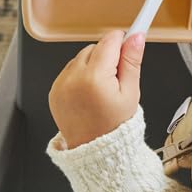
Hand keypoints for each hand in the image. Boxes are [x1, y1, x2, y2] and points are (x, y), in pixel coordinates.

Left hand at [48, 29, 144, 148]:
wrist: (95, 153)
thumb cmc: (115, 127)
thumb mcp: (131, 92)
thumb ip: (132, 61)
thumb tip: (136, 37)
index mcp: (94, 78)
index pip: (110, 41)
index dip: (123, 41)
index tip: (132, 39)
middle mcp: (73, 78)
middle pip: (96, 47)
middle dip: (109, 56)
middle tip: (117, 77)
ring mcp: (61, 85)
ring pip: (82, 56)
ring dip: (94, 63)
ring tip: (103, 87)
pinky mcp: (54, 90)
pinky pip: (70, 69)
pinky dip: (81, 74)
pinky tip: (90, 91)